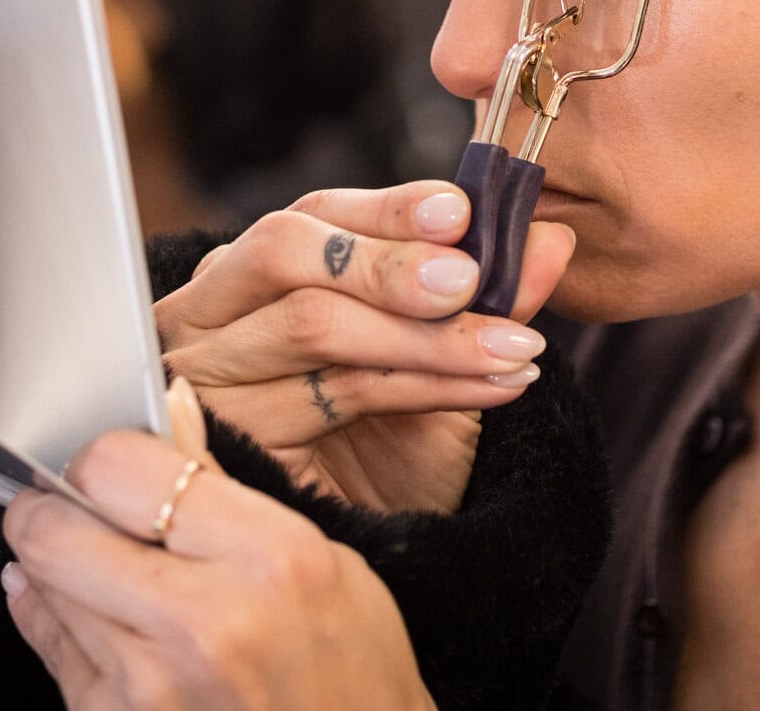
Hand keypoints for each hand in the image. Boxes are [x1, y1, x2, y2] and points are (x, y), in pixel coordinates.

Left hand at [4, 390, 434, 710]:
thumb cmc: (354, 677)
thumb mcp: (328, 564)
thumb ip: (233, 492)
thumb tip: (169, 412)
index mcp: (267, 557)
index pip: (120, 469)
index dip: (101, 458)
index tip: (108, 464)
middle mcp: (201, 621)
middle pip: (58, 530)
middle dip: (50, 509)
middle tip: (65, 504)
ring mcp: (149, 685)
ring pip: (45, 587)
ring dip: (60, 569)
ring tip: (106, 569)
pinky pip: (50, 649)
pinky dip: (57, 620)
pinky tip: (97, 615)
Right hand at [154, 181, 574, 513]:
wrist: (379, 552)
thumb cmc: (396, 443)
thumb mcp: (452, 352)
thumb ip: (494, 292)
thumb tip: (551, 234)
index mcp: (256, 270)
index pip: (314, 213)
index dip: (387, 207)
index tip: (460, 210)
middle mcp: (211, 310)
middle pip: (284, 251)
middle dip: (388, 261)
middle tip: (471, 280)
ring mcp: (207, 373)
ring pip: (311, 323)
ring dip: (427, 333)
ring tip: (512, 346)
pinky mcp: (226, 438)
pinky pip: (334, 392)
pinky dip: (425, 384)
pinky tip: (493, 387)